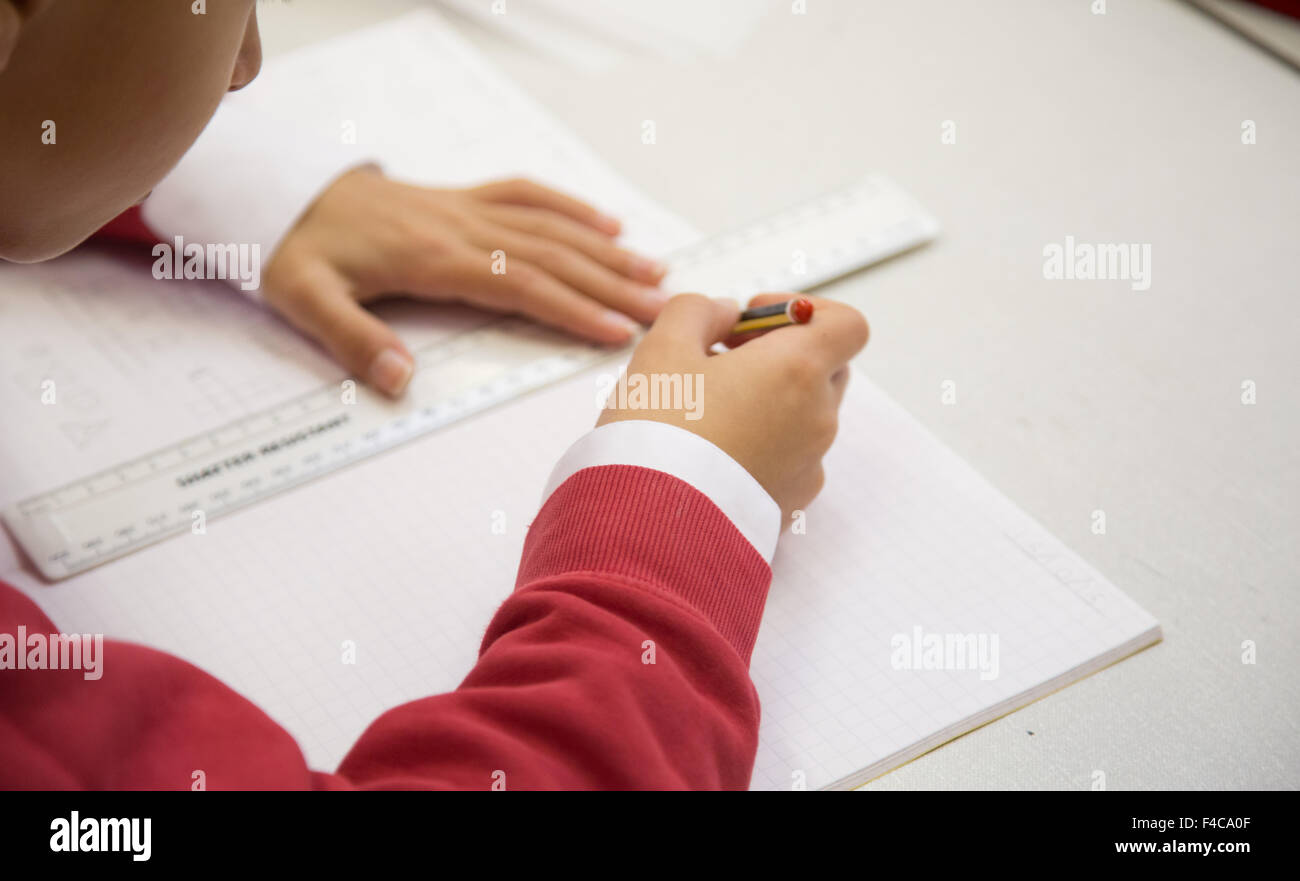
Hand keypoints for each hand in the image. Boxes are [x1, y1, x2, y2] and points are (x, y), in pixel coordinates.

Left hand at [261, 169, 668, 395]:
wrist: (279, 190)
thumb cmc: (292, 248)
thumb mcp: (302, 298)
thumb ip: (352, 339)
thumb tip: (400, 382)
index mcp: (430, 257)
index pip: (518, 284)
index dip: (571, 308)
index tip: (617, 330)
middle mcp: (460, 227)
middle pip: (550, 254)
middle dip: (610, 283)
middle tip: (662, 309)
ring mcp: (465, 207)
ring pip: (549, 225)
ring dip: (605, 250)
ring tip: (655, 273)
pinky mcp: (462, 197)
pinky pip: (527, 193)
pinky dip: (571, 206)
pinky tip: (608, 223)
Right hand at [597, 293, 868, 521]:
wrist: (652, 529)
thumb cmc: (660, 436)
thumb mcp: (662, 349)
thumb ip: (697, 312)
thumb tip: (722, 313)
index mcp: (798, 370)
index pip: (846, 324)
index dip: (804, 311)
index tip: (753, 320)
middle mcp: (817, 419)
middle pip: (825, 368)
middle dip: (780, 355)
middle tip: (722, 358)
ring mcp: (808, 465)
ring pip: (804, 416)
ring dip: (767, 402)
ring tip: (706, 409)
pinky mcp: (790, 504)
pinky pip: (789, 460)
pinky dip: (762, 446)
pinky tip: (712, 452)